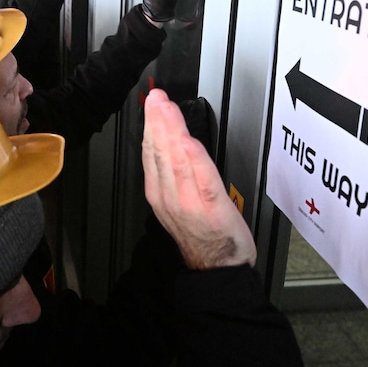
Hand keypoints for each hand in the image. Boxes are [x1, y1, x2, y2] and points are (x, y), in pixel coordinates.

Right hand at [142, 88, 255, 269]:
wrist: (217, 268)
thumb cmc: (201, 235)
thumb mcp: (175, 203)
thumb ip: (171, 174)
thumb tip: (170, 143)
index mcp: (159, 194)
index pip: (151, 153)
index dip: (150, 126)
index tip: (152, 105)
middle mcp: (170, 196)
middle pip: (161, 152)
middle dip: (158, 122)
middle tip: (156, 99)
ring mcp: (189, 202)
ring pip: (178, 160)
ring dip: (173, 132)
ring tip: (169, 110)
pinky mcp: (212, 208)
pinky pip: (202, 180)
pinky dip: (195, 160)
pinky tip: (190, 143)